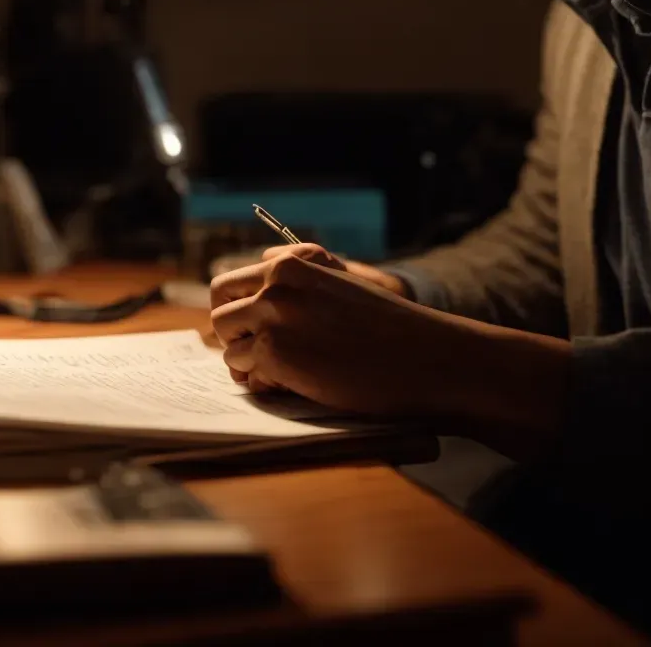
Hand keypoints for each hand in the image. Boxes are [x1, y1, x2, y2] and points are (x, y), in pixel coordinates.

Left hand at [208, 247, 570, 454]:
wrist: (430, 359)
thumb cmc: (392, 332)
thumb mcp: (342, 289)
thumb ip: (297, 286)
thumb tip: (253, 292)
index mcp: (292, 262)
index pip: (231, 282)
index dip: (239, 312)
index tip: (253, 332)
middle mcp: (277, 280)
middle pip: (219, 310)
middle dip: (233, 336)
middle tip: (259, 358)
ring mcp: (274, 314)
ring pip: (228, 343)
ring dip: (248, 364)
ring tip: (283, 376)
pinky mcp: (276, 351)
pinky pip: (244, 373)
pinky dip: (261, 385)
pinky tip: (293, 387)